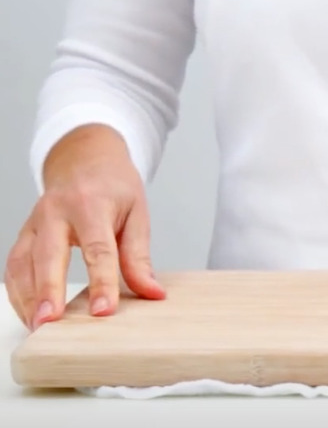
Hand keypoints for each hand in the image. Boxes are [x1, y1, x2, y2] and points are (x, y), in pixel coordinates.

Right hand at [4, 124, 164, 330]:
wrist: (85, 158)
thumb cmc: (114, 186)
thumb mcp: (137, 213)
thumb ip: (139, 255)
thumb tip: (152, 293)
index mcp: (91, 204)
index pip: (98, 248)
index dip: (101, 281)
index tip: (104, 310)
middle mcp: (55, 212)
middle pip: (48, 255)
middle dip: (48, 291)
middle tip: (50, 323)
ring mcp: (34, 223)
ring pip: (22, 263)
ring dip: (27, 298)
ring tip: (39, 329)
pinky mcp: (23, 234)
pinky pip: (14, 266)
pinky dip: (17, 292)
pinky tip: (29, 314)